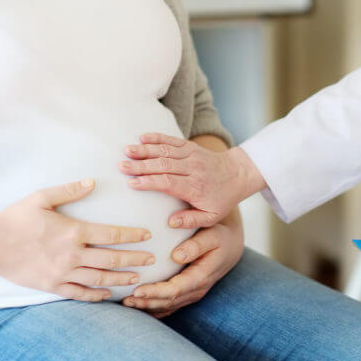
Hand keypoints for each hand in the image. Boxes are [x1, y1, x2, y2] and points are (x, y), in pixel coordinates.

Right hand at [0, 179, 154, 301]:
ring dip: (121, 279)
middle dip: (135, 259)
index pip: (112, 234)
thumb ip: (69, 191)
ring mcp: (63, 273)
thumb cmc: (15, 218)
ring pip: (100, 279)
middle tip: (153, 259)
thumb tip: (92, 182)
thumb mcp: (41, 197)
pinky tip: (108, 294)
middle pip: (112, 259)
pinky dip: (96, 295)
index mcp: (73, 231)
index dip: (132, 236)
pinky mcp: (52, 286)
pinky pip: (79, 294)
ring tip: (138, 278)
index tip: (147, 236)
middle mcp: (72, 254)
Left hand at [121, 211, 243, 317]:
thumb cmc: (219, 236)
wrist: (230, 244)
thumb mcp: (213, 235)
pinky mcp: (187, 294)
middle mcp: (197, 289)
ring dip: (147, 307)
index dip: (155, 292)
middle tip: (124, 301)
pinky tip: (138, 306)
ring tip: (126, 304)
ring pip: (168, 307)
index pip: (175, 290)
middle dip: (146, 303)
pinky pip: (169, 306)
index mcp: (201, 276)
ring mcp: (192, 294)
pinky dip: (153, 308)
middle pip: (168, 302)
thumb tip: (177, 256)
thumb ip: (196, 245)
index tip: (137, 291)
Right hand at [122, 134, 265, 228]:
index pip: (168, 182)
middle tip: (122, 166)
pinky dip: (157, 138)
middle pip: (163, 165)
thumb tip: (170, 222)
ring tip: (126, 151)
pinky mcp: (190, 146)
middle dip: (141, 165)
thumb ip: (191, 220)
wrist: (238, 174)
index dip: (149, 182)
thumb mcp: (211, 216)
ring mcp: (191, 155)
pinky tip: (142, 137)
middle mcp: (192, 169)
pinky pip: (172, 140)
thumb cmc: (222, 198)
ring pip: (165, 151)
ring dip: (145, 150)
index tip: (132, 183)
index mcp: (195, 187)